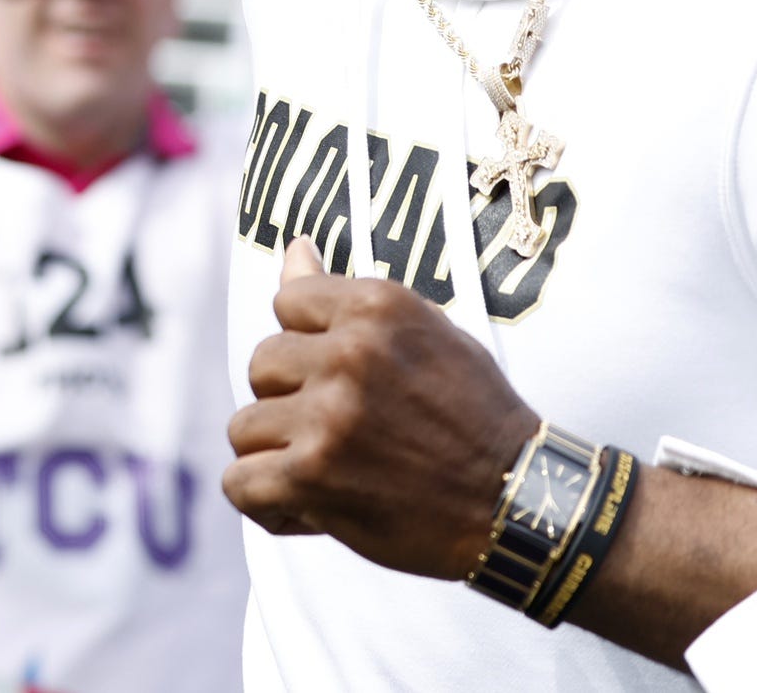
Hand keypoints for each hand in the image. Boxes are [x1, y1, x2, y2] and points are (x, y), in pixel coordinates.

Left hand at [224, 236, 538, 580]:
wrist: (517, 501)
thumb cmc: (475, 416)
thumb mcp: (425, 332)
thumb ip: (350, 299)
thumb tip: (294, 249)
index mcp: (377, 306)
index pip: (287, 303)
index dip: (309, 346)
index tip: (341, 377)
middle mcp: (348, 353)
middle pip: (260, 364)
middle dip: (290, 400)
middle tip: (339, 430)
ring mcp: (326, 416)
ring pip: (243, 427)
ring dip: (278, 455)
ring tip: (326, 471)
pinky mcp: (311, 477)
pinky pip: (239, 483)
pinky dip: (266, 503)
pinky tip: (305, 507)